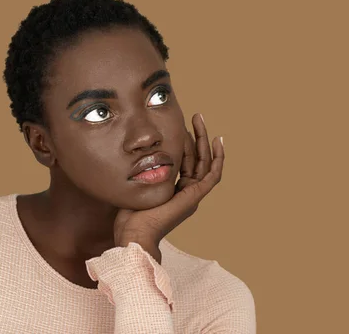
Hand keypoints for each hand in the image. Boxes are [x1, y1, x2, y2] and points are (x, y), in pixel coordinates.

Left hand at [113, 113, 224, 262]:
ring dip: (205, 140)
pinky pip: (212, 175)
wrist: (134, 233)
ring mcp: (192, 195)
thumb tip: (138, 154)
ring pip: (205, 162)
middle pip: (198, 159)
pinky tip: (218, 141)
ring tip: (200, 119)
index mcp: (174, 192)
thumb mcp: (137, 184)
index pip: (185, 161)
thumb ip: (143, 171)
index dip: (185, 142)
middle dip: (198, 136)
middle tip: (196, 116)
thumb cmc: (130, 214)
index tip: (179, 123)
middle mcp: (186, 193)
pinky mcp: (195, 196)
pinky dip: (218, 158)